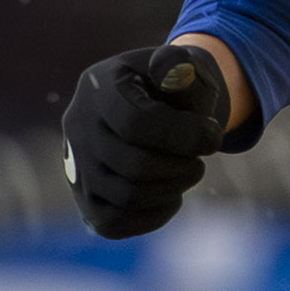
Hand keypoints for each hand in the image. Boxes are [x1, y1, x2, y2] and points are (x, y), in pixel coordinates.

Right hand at [61, 42, 230, 237]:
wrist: (155, 107)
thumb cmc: (175, 87)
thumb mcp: (183, 66)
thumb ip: (181, 66)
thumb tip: (171, 70)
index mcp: (98, 86)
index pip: (137, 123)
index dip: (185, 136)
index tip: (214, 135)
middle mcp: (77, 126)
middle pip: (134, 164)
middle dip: (183, 167)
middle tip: (201, 161)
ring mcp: (75, 166)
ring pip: (126, 196)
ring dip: (172, 189)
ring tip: (189, 172)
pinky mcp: (84, 199)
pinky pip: (113, 224)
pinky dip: (152, 216)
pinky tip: (172, 196)